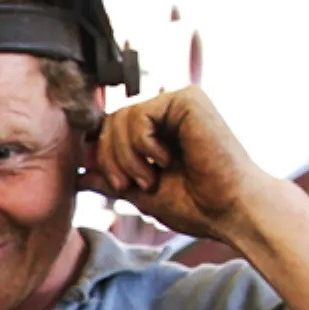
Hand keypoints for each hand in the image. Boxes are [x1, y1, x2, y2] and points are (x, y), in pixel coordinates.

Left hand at [84, 87, 299, 248]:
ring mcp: (178, 102)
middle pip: (110, 122)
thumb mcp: (141, 193)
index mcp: (159, 131)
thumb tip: (78, 175)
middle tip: (130, 185)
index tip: (116, 185)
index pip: (110, 130)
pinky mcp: (187, 99)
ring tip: (150, 178)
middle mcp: (168, 112)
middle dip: (111, 160)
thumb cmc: (196, 205)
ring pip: (120, 118)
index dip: (102, 156)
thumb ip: (110, 180)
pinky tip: (167, 160)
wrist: (231, 210)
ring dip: (126, 157)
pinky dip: (143, 145)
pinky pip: (139, 115)